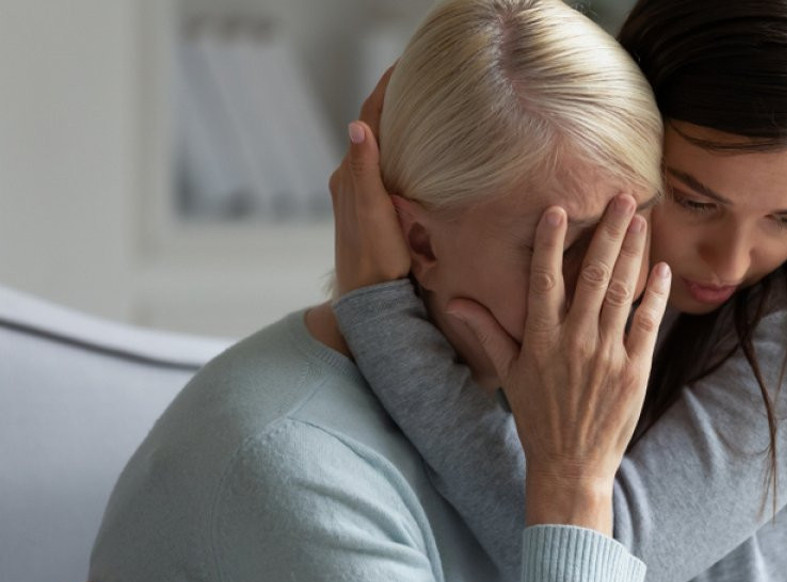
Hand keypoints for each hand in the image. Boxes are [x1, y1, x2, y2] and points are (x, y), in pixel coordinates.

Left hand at [330, 64, 410, 296]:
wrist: (369, 299)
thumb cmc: (374, 259)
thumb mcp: (373, 213)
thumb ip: (365, 170)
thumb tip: (358, 125)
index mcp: (350, 175)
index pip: (368, 119)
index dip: (386, 90)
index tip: (406, 64)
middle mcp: (351, 180)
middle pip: (373, 128)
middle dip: (394, 101)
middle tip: (421, 77)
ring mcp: (361, 195)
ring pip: (379, 148)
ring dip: (397, 125)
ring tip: (423, 105)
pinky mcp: (374, 209)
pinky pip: (385, 167)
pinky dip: (400, 150)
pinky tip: (417, 152)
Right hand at [448, 196, 670, 534]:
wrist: (571, 465)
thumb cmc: (538, 418)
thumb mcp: (509, 374)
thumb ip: (488, 331)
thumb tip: (457, 300)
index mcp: (540, 339)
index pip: (544, 279)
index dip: (551, 242)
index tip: (559, 209)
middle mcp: (573, 341)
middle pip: (593, 275)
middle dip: (609, 232)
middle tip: (623, 197)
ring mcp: (606, 355)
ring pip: (623, 292)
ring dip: (634, 253)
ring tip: (642, 220)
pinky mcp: (634, 370)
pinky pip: (647, 323)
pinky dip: (656, 294)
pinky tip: (661, 269)